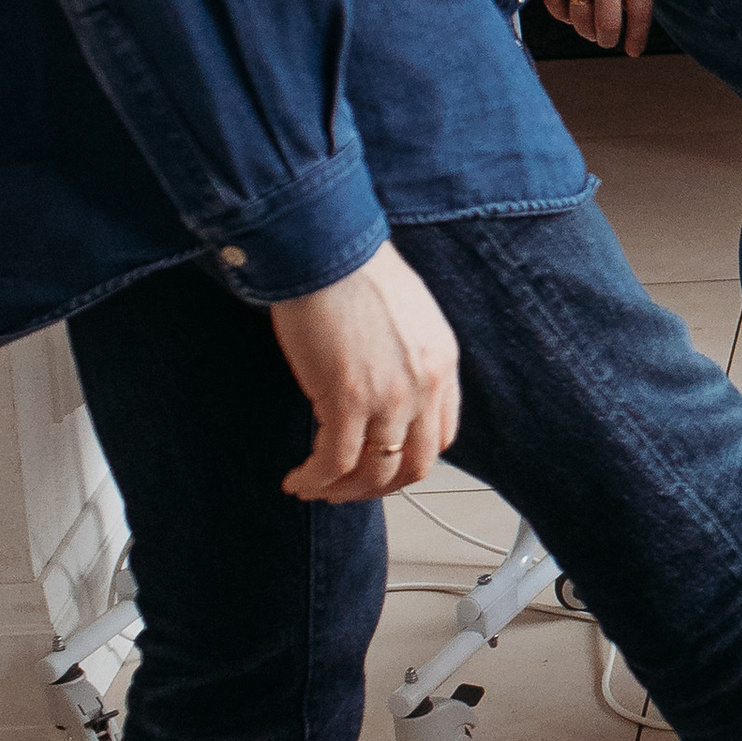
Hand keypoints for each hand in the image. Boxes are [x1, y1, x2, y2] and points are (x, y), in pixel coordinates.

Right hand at [274, 245, 460, 501]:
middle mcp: (425, 386)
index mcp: (442, 363)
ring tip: (315, 488)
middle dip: (378, 487)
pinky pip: (334, 461)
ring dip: (342, 490)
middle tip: (348, 489)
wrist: (329, 250)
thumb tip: (382, 386)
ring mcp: (389, 397)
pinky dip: (315, 480)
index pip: (441, 435)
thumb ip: (407, 358)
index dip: (409, 458)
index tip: (382, 464)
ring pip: (372, 472)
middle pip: (413, 465)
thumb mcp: (408, 317)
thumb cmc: (356, 271)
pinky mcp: (347, 399)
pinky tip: (298, 480)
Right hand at [538, 0, 654, 54]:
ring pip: (579, 18)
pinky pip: (555, 4)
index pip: (640, 11)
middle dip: (608, 38)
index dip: (637, 37)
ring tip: (587, 26)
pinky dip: (562, 13)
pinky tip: (568, 9)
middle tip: (607, 39)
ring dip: (584, 29)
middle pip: (606, 24)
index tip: (634, 48)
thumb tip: (629, 3)